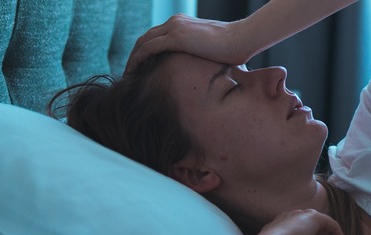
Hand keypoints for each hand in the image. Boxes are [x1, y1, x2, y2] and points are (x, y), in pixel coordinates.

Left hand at [125, 14, 250, 72]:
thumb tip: (210, 73)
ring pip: (143, 43)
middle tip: (129, 72)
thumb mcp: (214, 51)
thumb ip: (204, 56)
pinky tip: (133, 72)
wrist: (243, 38)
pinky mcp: (176, 38)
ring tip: (127, 75)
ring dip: (132, 59)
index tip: (141, 67)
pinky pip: (148, 48)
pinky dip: (138, 60)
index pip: (156, 36)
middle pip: (145, 38)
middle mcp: (175, 22)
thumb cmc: (236, 48)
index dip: (145, 51)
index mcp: (183, 23)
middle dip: (134, 55)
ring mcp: (174, 28)